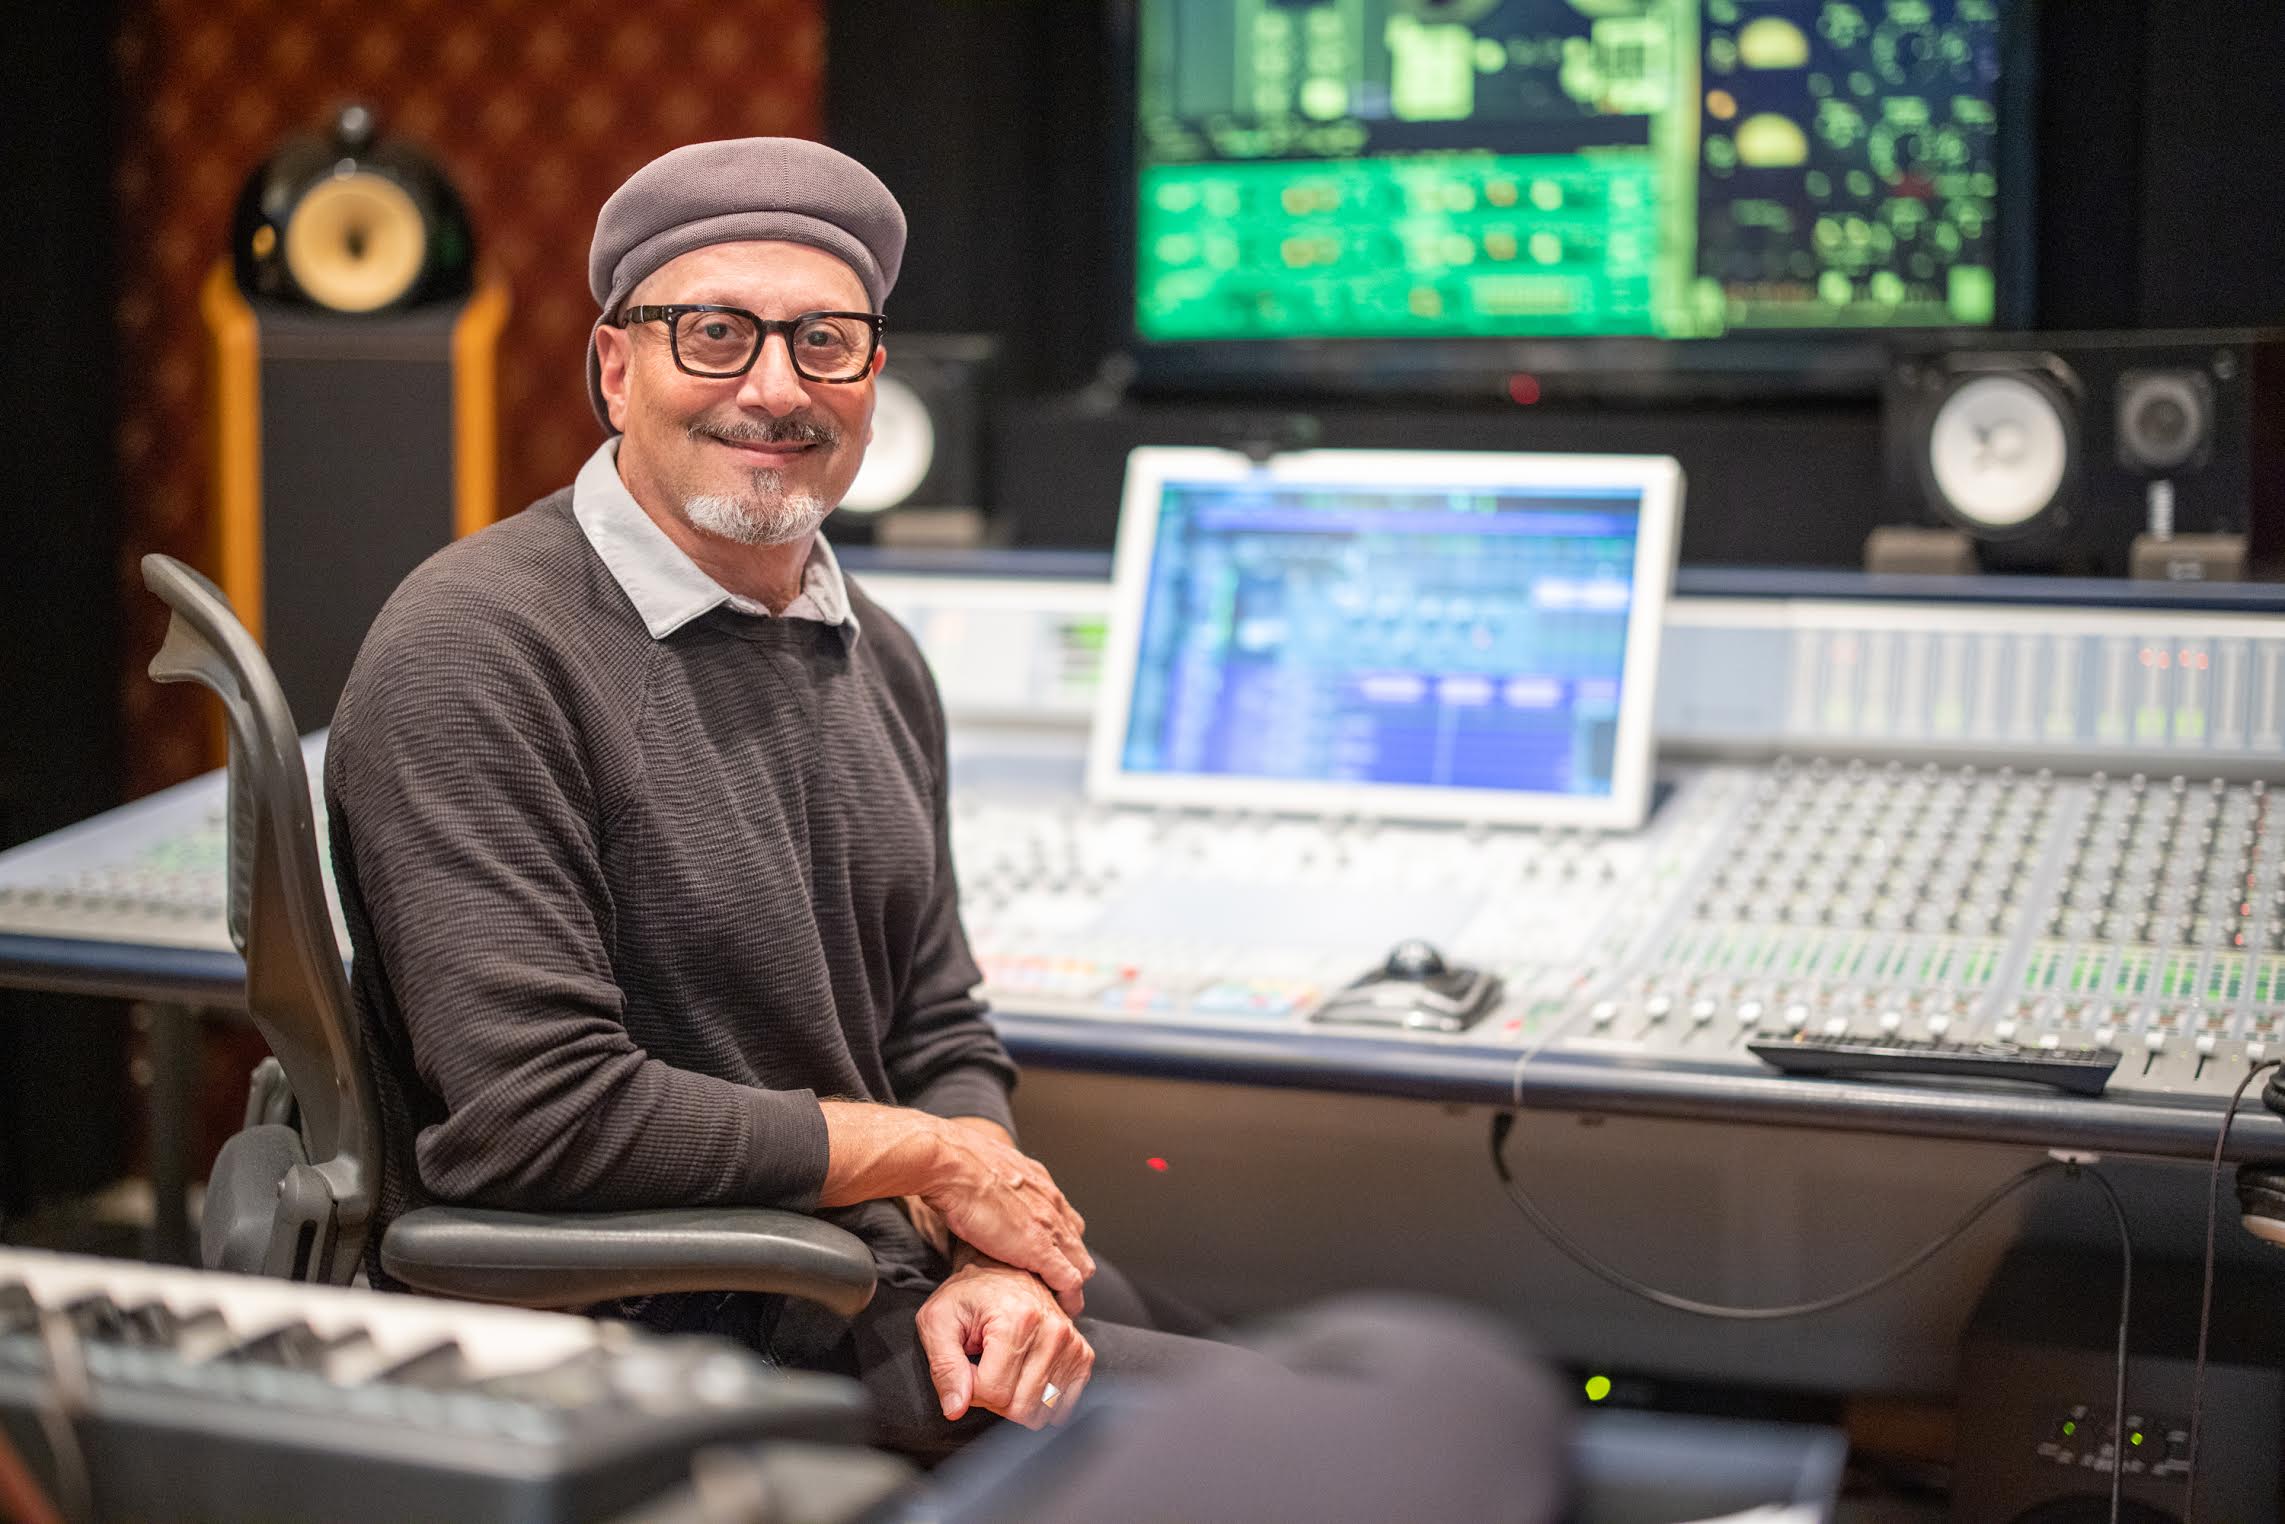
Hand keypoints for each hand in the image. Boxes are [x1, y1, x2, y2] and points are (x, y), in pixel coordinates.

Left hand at [917, 1257, 1094, 1427]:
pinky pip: (1062, 1405)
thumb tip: (956, 1408)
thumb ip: (944, 1366)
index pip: (993, 1392)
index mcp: (1018, 1319)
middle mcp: (1053, 1330)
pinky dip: (1040, 1400)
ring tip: (1005, 1369)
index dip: (971, 1389)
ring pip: (1041, 1411)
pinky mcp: (1083, 1354)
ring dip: (1016, 1399)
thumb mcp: (938, 1322)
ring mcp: (1072, 1343)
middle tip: (985, 1369)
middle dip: (994, 1398)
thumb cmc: (968, 1295)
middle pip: (1020, 1407)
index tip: (967, 1366)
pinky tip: (1026, 1377)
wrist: (1001, 1270)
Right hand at [918, 1118, 1095, 1296]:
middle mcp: (1053, 1203)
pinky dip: (1068, 1297)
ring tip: (1057, 1303)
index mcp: (1040, 1184)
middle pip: (1077, 1243)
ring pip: (1081, 1264)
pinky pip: (1069, 1280)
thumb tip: (979, 1194)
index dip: (1059, 1244)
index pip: (1066, 1219)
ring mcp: (1050, 1226)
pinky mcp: (1040, 1249)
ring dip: (1071, 1285)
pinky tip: (1060, 1308)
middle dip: (1068, 1267)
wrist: (953, 1166)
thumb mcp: (987, 1170)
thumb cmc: (957, 1166)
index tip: (1047, 1261)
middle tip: (1052, 1287)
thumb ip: (996, 1185)